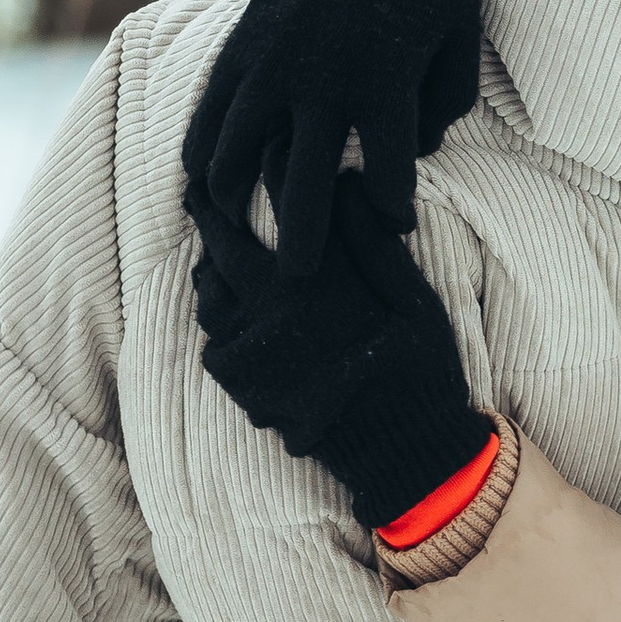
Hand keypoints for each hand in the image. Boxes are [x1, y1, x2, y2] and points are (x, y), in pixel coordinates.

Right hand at [183, 0, 479, 318]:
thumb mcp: (459, 47)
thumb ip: (441, 111)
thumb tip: (411, 156)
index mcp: (383, 84)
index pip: (385, 181)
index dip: (390, 214)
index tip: (391, 227)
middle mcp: (321, 79)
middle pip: (300, 184)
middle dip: (302, 242)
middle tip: (299, 282)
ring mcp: (274, 60)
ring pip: (239, 152)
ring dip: (236, 203)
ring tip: (238, 239)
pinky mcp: (245, 42)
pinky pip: (211, 109)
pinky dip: (203, 151)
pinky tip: (205, 185)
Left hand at [198, 166, 494, 531]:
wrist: (405, 453)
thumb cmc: (419, 371)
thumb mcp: (413, 299)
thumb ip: (371, 241)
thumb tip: (341, 181)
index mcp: (306, 283)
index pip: (252, 220)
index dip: (232, 189)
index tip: (224, 168)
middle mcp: (268, 315)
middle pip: (218, 257)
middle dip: (209, 224)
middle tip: (201, 201)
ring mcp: (253, 358)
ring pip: (210, 303)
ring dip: (212, 278)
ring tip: (217, 262)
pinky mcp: (249, 394)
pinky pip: (217, 351)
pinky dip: (221, 330)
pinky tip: (236, 324)